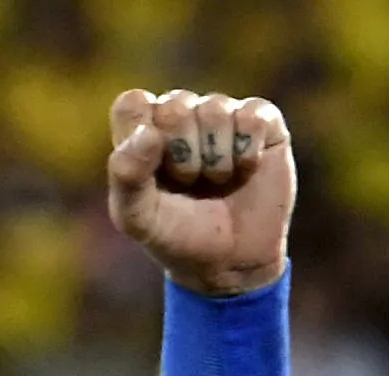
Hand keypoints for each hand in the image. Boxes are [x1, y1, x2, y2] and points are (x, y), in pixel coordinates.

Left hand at [107, 89, 294, 297]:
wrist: (229, 259)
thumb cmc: (175, 235)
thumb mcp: (137, 217)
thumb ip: (126, 177)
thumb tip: (147, 133)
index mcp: (142, 134)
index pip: (132, 104)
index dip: (141, 132)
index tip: (151, 168)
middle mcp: (181, 116)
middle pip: (174, 104)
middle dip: (181, 152)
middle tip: (187, 182)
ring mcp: (221, 115)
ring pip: (214, 108)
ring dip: (215, 158)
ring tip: (215, 182)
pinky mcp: (261, 120)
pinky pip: (252, 116)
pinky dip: (246, 152)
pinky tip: (245, 171)